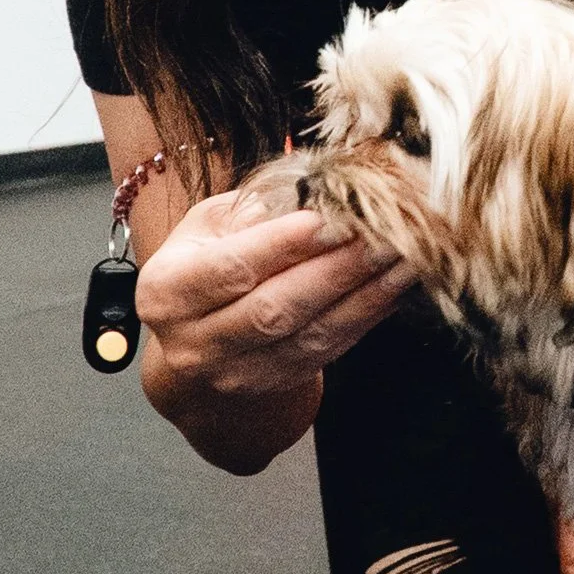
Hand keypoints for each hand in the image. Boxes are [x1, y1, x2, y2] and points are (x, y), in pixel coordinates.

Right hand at [135, 190, 415, 471]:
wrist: (196, 344)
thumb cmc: (207, 263)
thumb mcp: (210, 227)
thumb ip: (255, 210)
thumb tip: (322, 188)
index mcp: (167, 290)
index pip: (230, 267)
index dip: (283, 244)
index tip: (333, 217)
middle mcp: (193, 342)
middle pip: (274, 308)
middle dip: (338, 269)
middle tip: (387, 233)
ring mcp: (234, 373)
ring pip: (309, 334)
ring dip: (365, 294)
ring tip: (405, 256)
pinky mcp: (273, 386)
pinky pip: (328, 351)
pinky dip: (366, 316)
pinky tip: (395, 286)